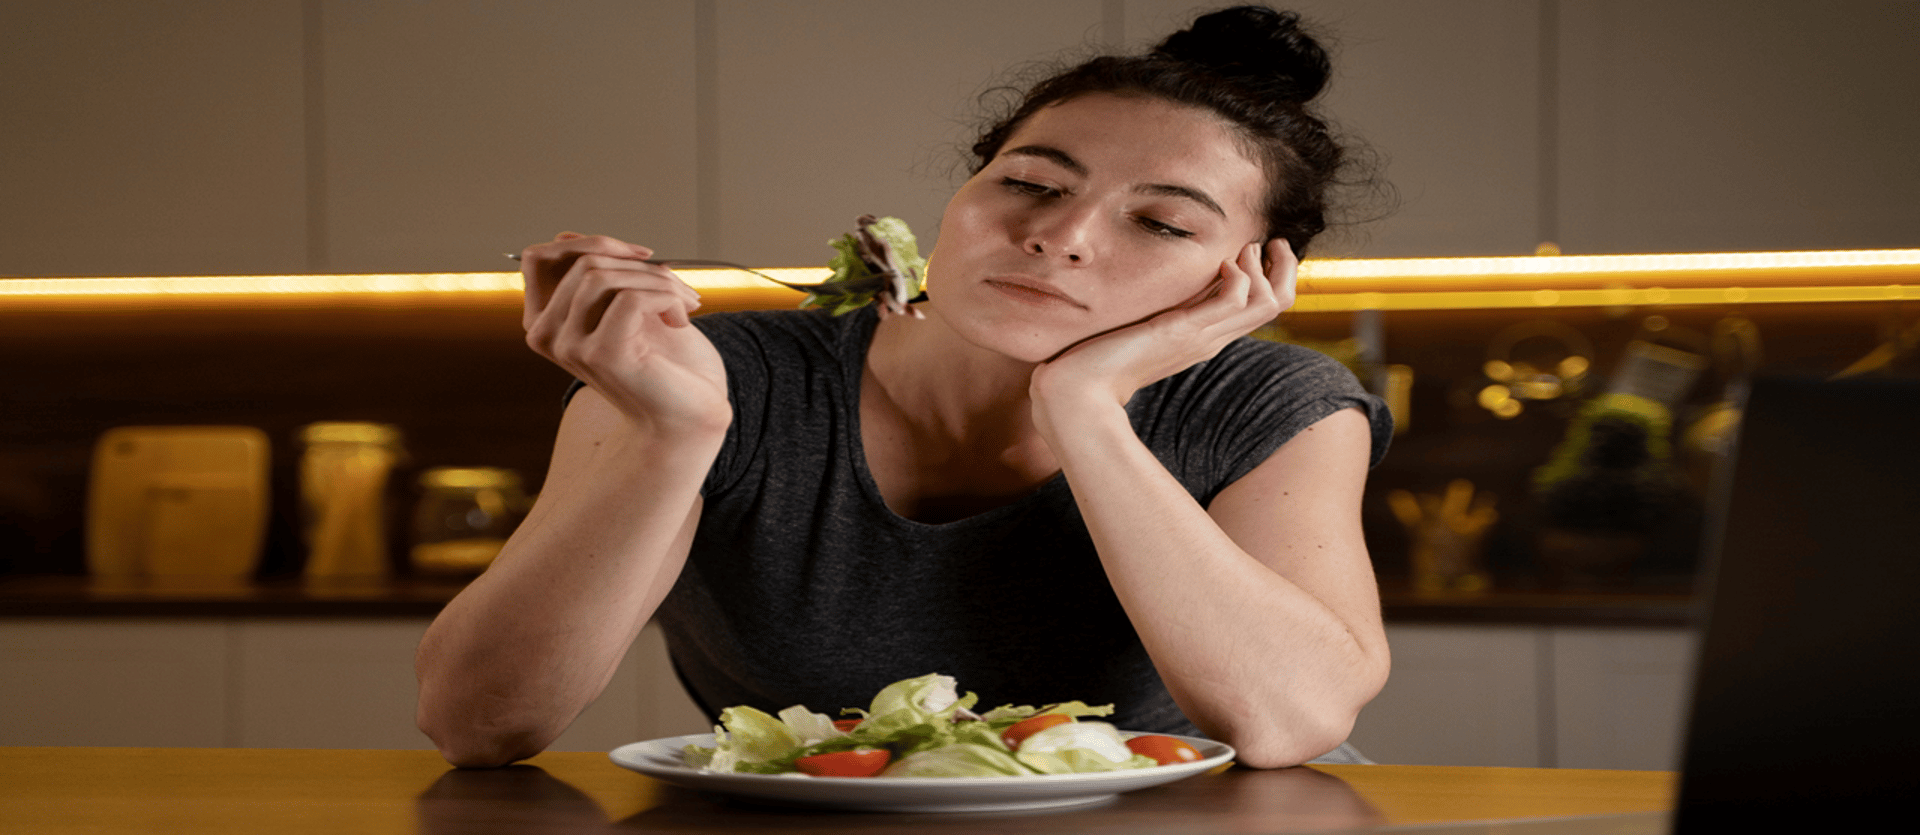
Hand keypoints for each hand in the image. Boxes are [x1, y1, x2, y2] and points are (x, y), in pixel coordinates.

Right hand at [519, 232, 730, 434]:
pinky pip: (630, 297)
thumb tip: (566, 236)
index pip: (538, 257)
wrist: (690, 415)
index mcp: (546, 323)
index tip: (639, 255)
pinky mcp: (602, 354)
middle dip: (638, 263)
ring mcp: (570, 346)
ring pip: (604, 275)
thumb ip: (598, 276)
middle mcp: (547, 336)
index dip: (589, 243)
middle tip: (677, 284)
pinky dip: (667, 298)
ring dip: (658, 280)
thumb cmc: (666, 365)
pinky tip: (682, 320)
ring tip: (685, 301)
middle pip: (581, 262)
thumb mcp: (627, 306)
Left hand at [1030, 239, 1297, 411]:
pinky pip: (1233, 300)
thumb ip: (1152, 315)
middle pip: (1276, 305)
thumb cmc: (1097, 364)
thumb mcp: (1137, 331)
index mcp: (1203, 339)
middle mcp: (1210, 339)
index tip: (1259, 250)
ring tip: (1246, 248)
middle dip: (1283, 268)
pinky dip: (1238, 276)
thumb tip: (1153, 295)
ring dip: (1264, 267)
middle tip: (1275, 242)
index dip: (1272, 277)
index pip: (1259, 309)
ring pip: (1266, 303)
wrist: (1078, 393)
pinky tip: (1223, 263)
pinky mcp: (1183, 330)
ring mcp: (1201, 337)